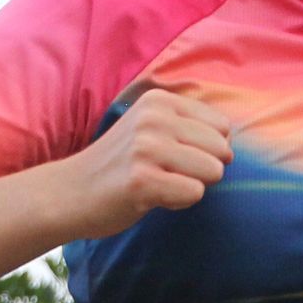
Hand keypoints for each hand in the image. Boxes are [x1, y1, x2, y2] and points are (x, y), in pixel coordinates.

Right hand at [68, 87, 233, 238]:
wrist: (70, 192)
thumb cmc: (120, 164)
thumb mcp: (149, 127)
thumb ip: (187, 124)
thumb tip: (232, 142)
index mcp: (159, 101)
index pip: (222, 126)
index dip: (208, 150)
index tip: (175, 157)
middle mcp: (154, 119)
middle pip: (222, 150)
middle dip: (204, 169)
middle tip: (167, 174)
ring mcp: (147, 148)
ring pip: (213, 172)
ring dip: (192, 186)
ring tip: (159, 184)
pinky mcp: (142, 181)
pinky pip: (194, 193)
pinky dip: (179, 202)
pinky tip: (152, 197)